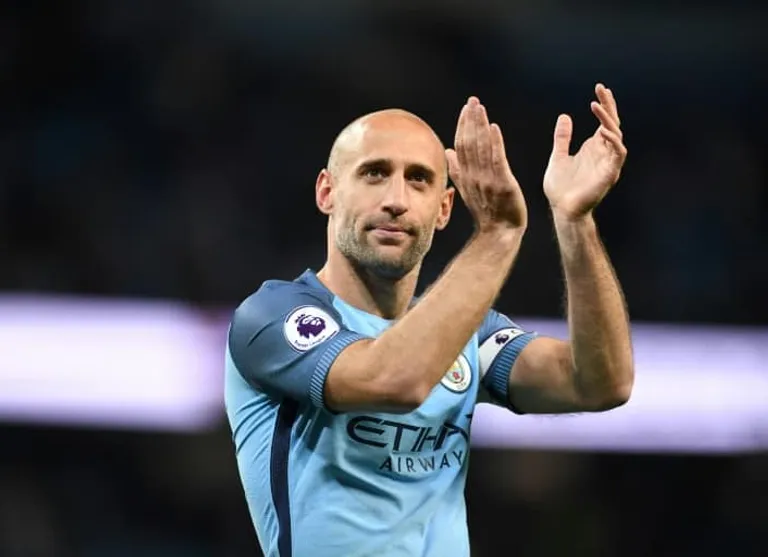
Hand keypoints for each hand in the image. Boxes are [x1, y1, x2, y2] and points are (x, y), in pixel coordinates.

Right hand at [446, 97, 526, 232]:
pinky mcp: (503, 184)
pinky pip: (497, 161)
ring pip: (481, 148)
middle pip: (469, 143)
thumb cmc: (487, 212)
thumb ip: (458, 170)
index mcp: (466, 176)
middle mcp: (474, 176)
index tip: (466, 108)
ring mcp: (488, 180)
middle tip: (473, 100)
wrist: (499, 233)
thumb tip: (448, 151)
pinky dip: (495, 143)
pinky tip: (494, 128)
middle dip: (471, 120)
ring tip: (481, 108)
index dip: (463, 126)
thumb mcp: (469, 190)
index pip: (461, 146)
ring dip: (480, 126)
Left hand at [543, 84, 627, 220]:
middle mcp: (604, 153)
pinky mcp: (610, 174)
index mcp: (593, 148)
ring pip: (616, 135)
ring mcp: (608, 163)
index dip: (604, 105)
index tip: (599, 88)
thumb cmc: (560, 188)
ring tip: (596, 105)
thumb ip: (562, 138)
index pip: (604, 121)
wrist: (562, 210)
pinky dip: (613, 141)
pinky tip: (602, 130)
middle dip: (608, 106)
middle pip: (612, 124)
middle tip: (601, 90)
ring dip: (608, 120)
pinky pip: (617, 153)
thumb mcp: (558, 157)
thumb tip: (564, 116)